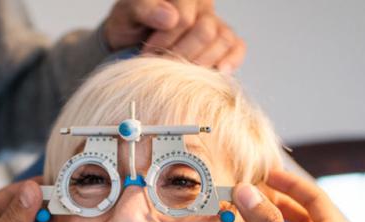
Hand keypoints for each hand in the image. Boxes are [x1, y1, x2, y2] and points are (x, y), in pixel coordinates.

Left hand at [103, 0, 245, 72]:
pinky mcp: (222, 42)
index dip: (166, 40)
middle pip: (206, 32)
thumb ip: (144, 9)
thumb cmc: (129, 27)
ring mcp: (215, 23)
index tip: (148, 52)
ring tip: (179, 72)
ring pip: (224, 41)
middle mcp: (202, 6)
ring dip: (200, 62)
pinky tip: (218, 71)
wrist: (131, 43)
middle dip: (181, 54)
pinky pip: (237, 47)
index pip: (185, 19)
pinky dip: (230, 61)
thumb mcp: (126, 15)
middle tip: (162, 65)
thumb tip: (170, 18)